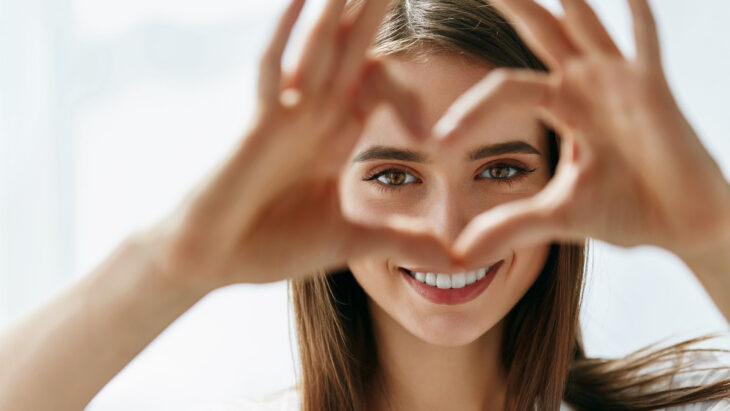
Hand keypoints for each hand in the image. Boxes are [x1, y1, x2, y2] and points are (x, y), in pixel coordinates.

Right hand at [144, 0, 455, 290]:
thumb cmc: (272, 246)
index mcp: (336, 134)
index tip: (428, 136)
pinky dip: (286, 35)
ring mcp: (287, 115)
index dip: (405, 93)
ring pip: (320, 47)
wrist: (215, 260)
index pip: (377, 85)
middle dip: (374, 10)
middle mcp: (315, 114)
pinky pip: (272, 71)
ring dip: (339, 8)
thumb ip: (401, 242)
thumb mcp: (352, 242)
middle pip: (352, 48)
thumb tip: (455, 261)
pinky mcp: (260, 126)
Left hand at [434, 0, 729, 267]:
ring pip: (584, 24)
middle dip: (511, 4)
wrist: (684, 226)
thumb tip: (457, 255)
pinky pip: (645, 45)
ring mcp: (621, 82)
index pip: (503, 89)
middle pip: (539, 31)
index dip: (469, 112)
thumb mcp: (556, 217)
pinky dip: (638, 17)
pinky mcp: (655, 92)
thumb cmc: (628, 211)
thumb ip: (508, 227)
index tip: (437, 142)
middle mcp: (587, 85)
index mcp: (562, 106)